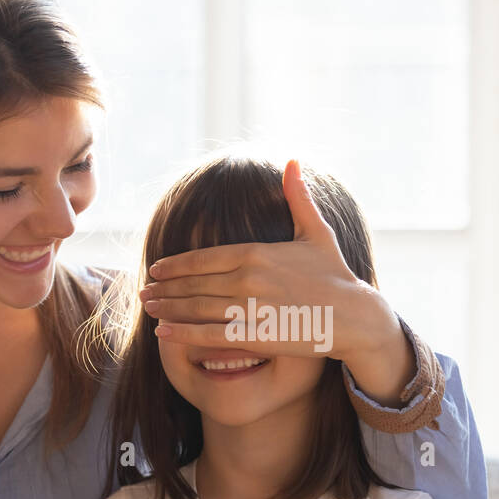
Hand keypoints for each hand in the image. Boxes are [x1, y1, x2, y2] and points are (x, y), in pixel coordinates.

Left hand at [139, 159, 414, 405]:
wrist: (354, 315)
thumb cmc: (335, 273)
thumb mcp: (316, 231)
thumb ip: (297, 197)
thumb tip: (293, 162)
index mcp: (256, 252)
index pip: (203, 258)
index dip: (175, 265)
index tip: (157, 269)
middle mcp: (248, 279)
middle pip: (194, 284)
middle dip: (165, 288)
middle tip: (144, 291)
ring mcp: (250, 308)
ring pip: (196, 308)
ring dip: (167, 308)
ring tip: (149, 308)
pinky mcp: (256, 335)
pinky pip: (210, 335)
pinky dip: (183, 334)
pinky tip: (164, 332)